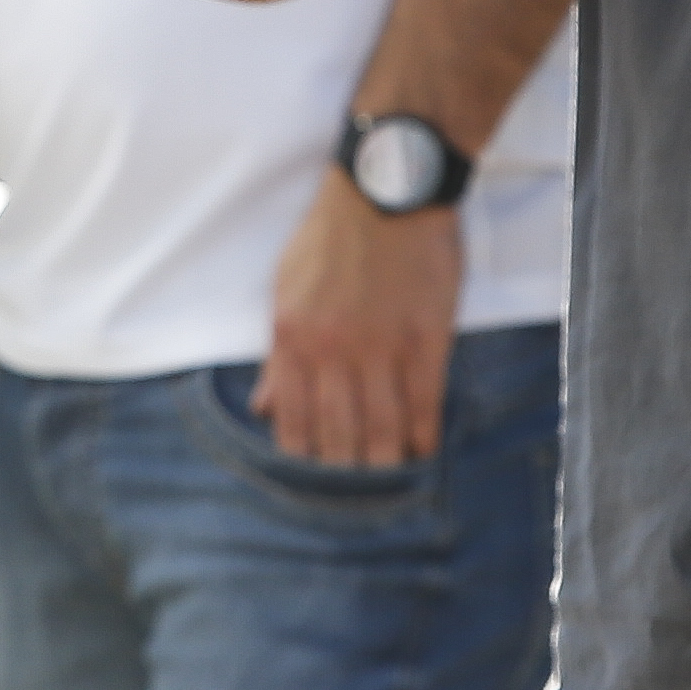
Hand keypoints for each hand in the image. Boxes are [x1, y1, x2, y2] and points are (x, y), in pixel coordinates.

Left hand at [254, 172, 463, 464]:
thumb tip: (264, 406)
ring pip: (382, 428)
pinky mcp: (426, 337)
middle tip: (353, 500)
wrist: (386, 189)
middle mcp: (334, 350)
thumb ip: (278, 354)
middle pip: (338, 435)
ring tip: (389, 484)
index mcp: (293, 338)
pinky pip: (424, 402)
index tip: (312, 486)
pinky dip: (423, 434)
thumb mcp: (286, 288)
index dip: (304, 461)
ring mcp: (382, 346)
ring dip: (386, 463)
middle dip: (345, 474)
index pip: (293, 422)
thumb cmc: (331, 236)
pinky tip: (423, 451)